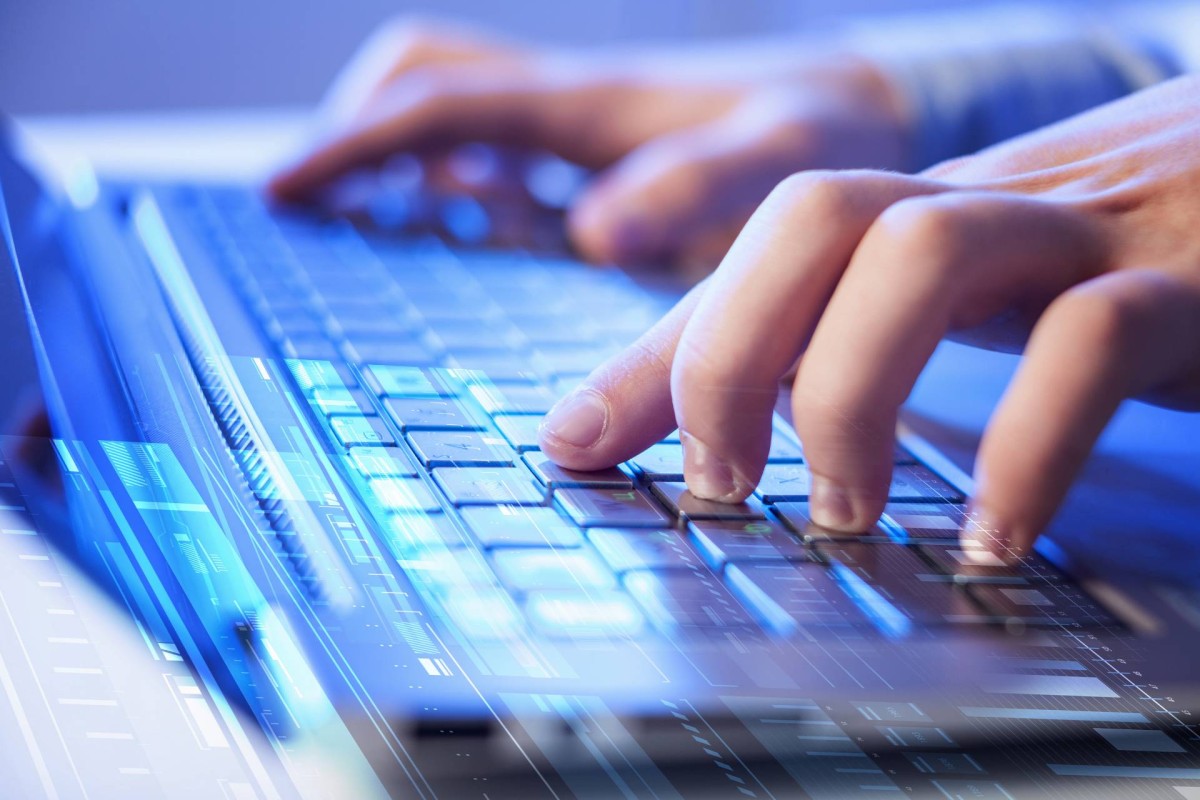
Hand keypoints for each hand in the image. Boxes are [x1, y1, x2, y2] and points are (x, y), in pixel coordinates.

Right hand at [267, 17, 908, 267]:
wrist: (864, 110)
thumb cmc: (827, 142)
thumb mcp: (779, 168)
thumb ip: (694, 191)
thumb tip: (592, 230)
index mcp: (589, 105)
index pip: (440, 107)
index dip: (355, 146)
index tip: (282, 190)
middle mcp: (570, 102)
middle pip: (423, 77)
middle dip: (356, 129)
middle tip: (318, 202)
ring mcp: (578, 121)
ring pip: (453, 103)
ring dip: (397, 147)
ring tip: (372, 216)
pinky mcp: (596, 148)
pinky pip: (496, 141)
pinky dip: (453, 172)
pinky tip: (465, 220)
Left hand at [538, 75, 1199, 561]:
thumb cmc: (1121, 254)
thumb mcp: (975, 292)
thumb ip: (857, 344)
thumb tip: (731, 435)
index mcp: (918, 213)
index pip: (752, 259)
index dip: (653, 350)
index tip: (574, 446)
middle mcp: (982, 203)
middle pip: (813, 216)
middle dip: (731, 353)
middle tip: (721, 483)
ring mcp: (1083, 230)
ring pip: (923, 255)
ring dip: (851, 394)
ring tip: (843, 515)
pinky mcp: (1187, 282)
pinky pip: (1090, 342)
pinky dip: (1026, 448)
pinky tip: (997, 538)